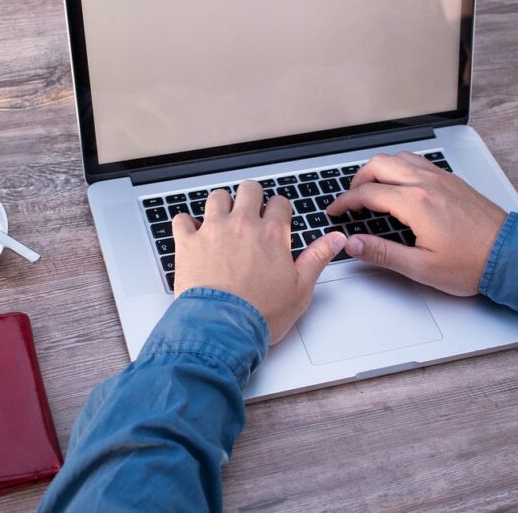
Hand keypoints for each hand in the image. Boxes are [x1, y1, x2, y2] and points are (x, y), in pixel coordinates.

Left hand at [173, 180, 347, 343]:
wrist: (223, 328)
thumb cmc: (261, 313)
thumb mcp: (301, 288)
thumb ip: (317, 257)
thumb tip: (335, 239)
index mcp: (271, 233)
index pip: (279, 204)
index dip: (279, 210)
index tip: (276, 219)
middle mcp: (242, 225)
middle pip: (249, 190)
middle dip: (252, 197)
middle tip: (250, 211)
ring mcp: (213, 231)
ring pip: (217, 197)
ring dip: (221, 205)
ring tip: (223, 219)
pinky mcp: (188, 243)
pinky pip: (182, 219)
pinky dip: (186, 223)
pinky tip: (192, 232)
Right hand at [326, 152, 505, 295]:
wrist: (510, 254)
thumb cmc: (473, 263)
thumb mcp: (421, 267)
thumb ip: (382, 253)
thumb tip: (354, 244)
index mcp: (416, 203)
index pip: (367, 193)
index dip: (344, 202)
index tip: (335, 211)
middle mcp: (427, 184)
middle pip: (379, 165)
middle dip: (357, 180)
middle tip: (350, 200)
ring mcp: (441, 178)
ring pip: (399, 158)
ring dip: (379, 170)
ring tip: (372, 190)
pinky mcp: (452, 180)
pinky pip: (418, 162)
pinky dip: (400, 168)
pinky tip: (400, 186)